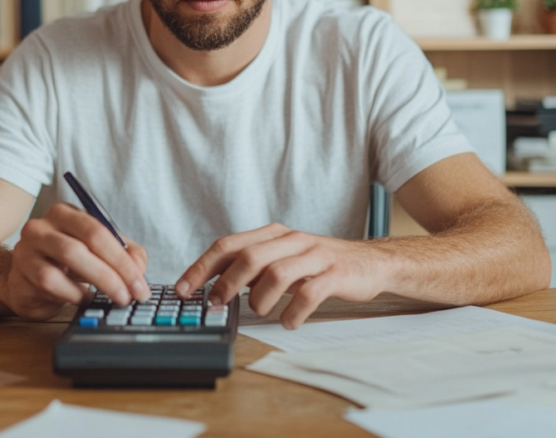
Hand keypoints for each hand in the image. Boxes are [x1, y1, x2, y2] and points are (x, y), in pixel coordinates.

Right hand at [3, 202, 149, 319]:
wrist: (26, 284)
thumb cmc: (66, 265)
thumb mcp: (99, 254)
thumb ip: (125, 255)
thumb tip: (138, 267)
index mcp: (66, 213)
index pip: (99, 230)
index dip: (123, 259)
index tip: (140, 284)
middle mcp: (43, 225)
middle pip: (84, 243)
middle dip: (114, 273)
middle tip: (129, 295)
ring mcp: (27, 248)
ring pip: (67, 260)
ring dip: (97, 282)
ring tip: (111, 297)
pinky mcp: (19, 274)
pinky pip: (50, 282)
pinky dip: (74, 293)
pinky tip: (84, 298)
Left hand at [176, 224, 386, 329]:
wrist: (371, 263)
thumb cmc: (320, 264)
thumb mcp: (283, 258)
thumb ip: (253, 267)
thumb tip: (213, 286)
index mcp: (273, 234)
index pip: (228, 245)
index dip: (202, 267)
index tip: (183, 288)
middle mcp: (292, 240)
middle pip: (248, 256)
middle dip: (225, 283)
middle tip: (215, 304)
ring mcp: (315, 256)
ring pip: (276, 274)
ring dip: (260, 299)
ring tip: (259, 312)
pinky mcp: (336, 274)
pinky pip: (309, 294)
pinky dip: (293, 312)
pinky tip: (288, 321)